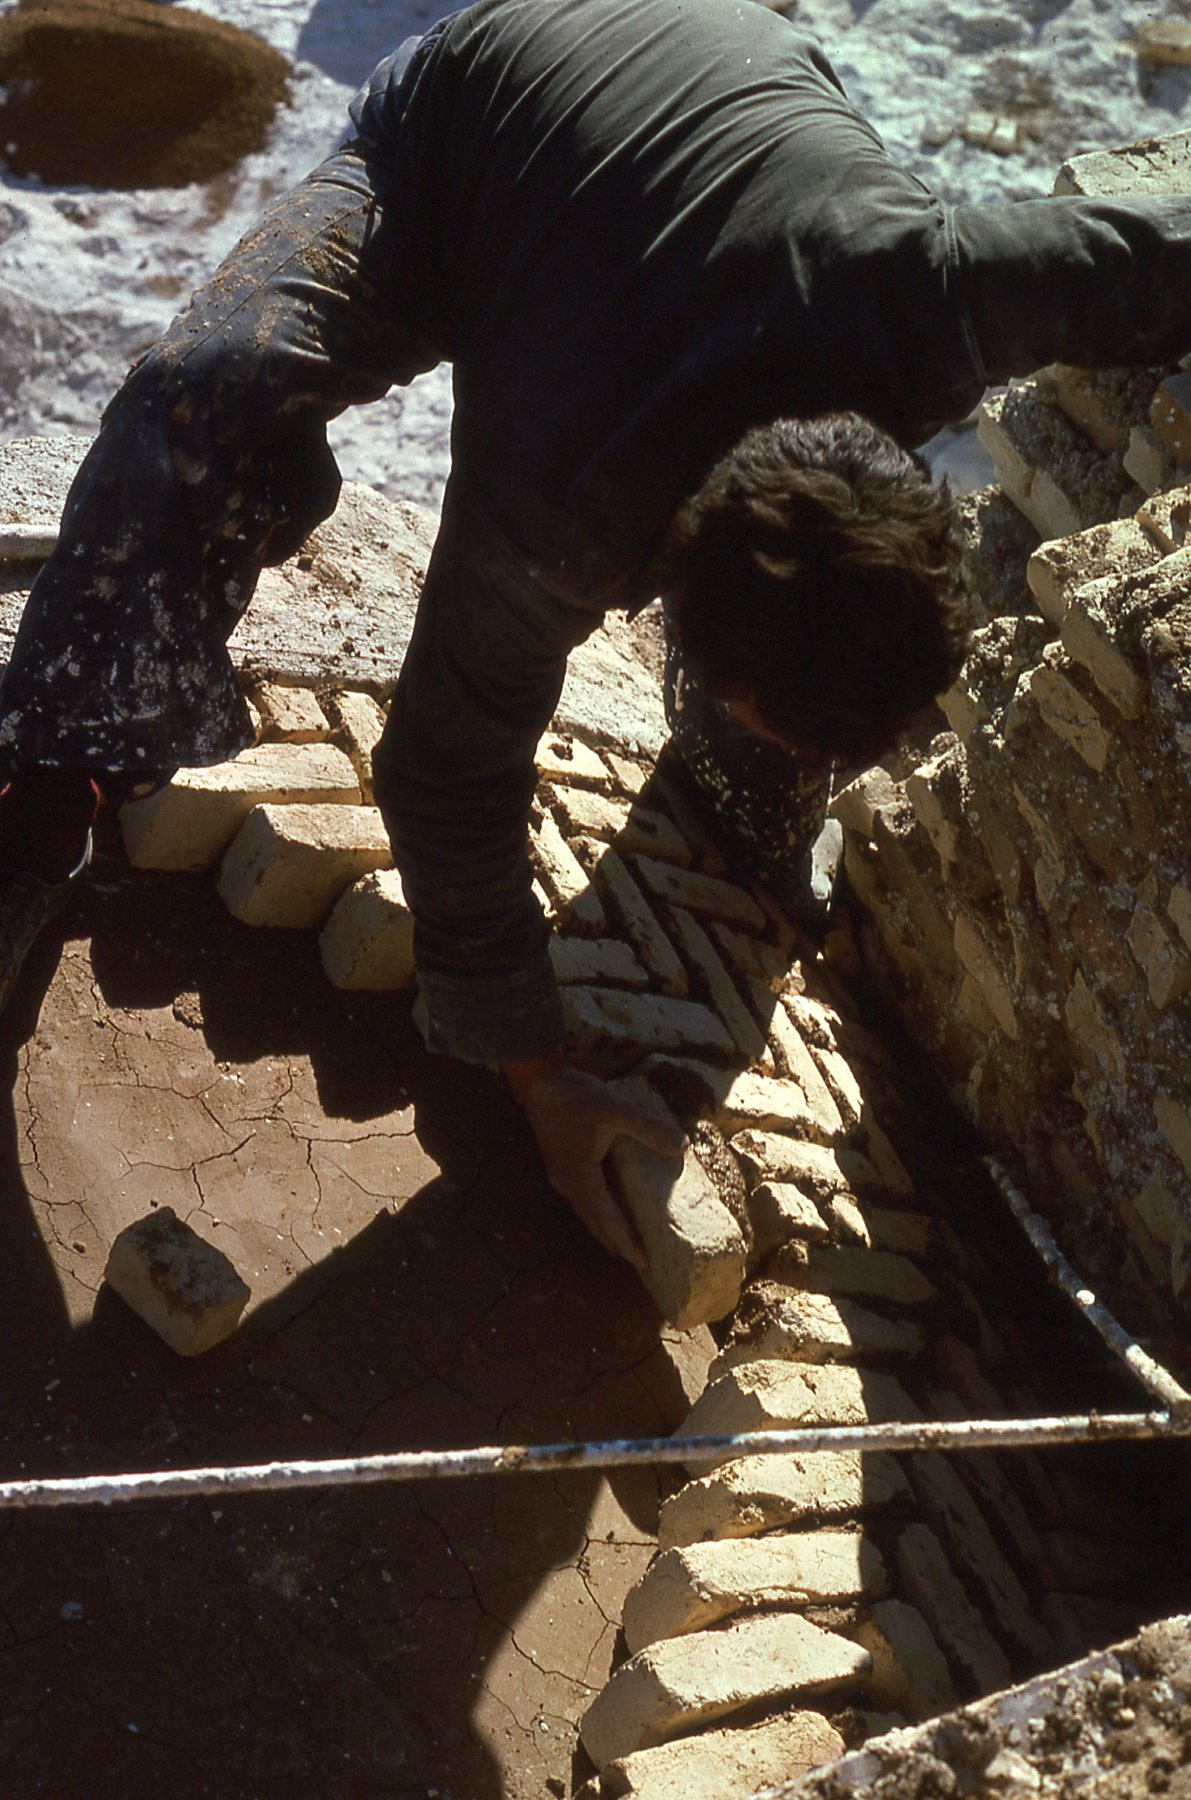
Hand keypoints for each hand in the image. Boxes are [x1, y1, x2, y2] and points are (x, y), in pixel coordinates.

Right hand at [504, 1054, 685, 1270]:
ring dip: (605, 1229)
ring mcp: (561, 1175)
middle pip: (594, 1223)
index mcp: (580, 1177)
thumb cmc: (576, 1096)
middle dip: (617, 1243)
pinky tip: (608, 1205)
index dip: (626, 1242)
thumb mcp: (616, 1110)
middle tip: (639, 1261)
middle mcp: (568, 1183)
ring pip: (586, 1213)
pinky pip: (582, 1199)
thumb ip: (648, 1128)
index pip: (607, 1220)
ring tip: (625, 1242)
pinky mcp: (560, 1165)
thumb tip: (681, 1144)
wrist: (539, 1082)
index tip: (643, 1263)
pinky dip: (597, 1211)